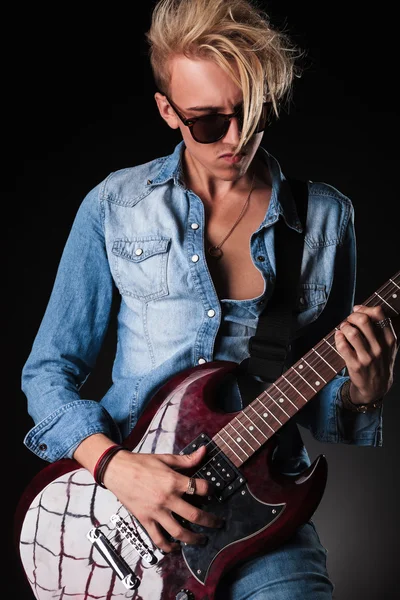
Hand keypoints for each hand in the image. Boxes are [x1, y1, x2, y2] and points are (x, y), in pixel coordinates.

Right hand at [102, 444, 221, 552]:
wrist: (117, 470)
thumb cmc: (140, 463)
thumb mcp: (165, 458)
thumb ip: (186, 459)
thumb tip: (203, 451)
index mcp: (173, 481)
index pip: (199, 488)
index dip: (210, 490)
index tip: (212, 492)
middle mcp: (167, 498)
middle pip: (194, 515)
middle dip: (210, 521)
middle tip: (218, 524)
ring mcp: (156, 512)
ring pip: (179, 532)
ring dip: (193, 539)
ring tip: (202, 540)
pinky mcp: (145, 520)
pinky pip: (158, 539)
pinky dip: (168, 547)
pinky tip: (176, 547)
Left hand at [334, 305, 397, 405]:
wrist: (376, 387)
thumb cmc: (380, 361)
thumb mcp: (388, 345)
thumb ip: (380, 326)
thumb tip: (359, 307)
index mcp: (390, 339)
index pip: (379, 314)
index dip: (364, 308)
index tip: (357, 310)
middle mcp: (380, 347)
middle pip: (363, 320)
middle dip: (352, 316)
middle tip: (349, 320)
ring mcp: (368, 357)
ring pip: (352, 333)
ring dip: (344, 327)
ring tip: (343, 329)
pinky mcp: (355, 365)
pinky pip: (343, 346)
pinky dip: (338, 338)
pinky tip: (339, 337)